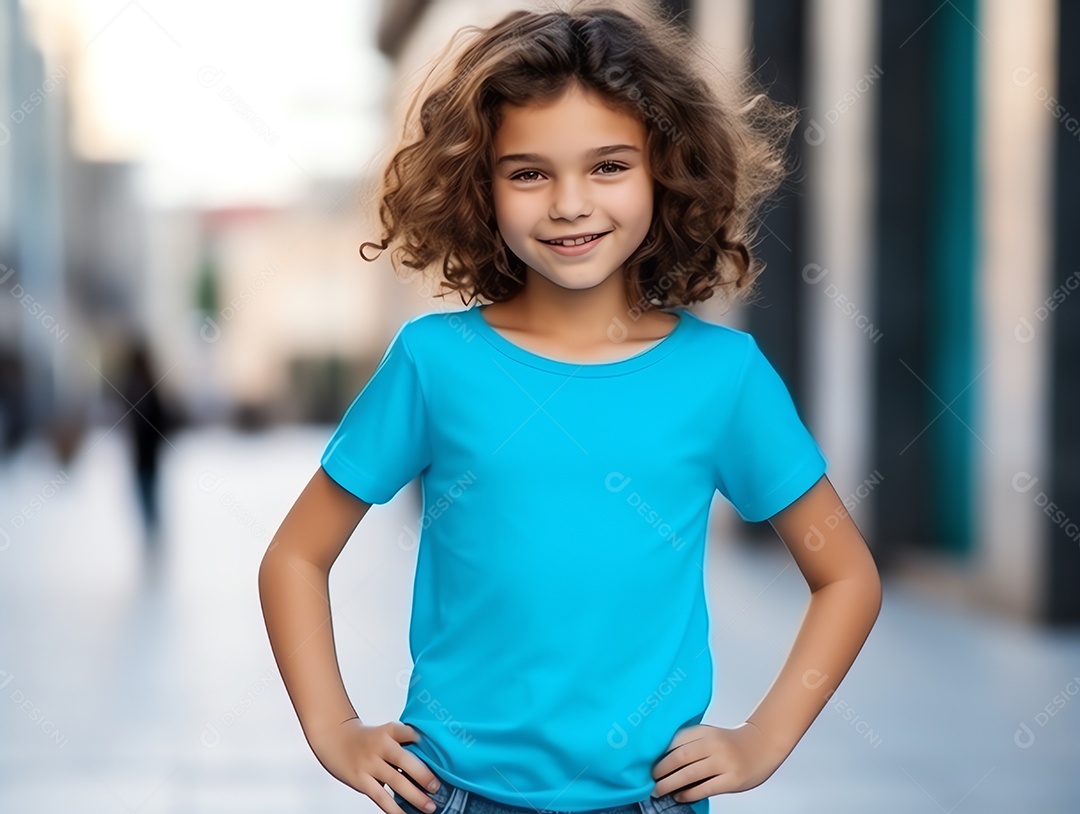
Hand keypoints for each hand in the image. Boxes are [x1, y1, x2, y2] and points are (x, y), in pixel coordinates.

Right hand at [305, 718, 441, 813]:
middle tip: (437, 787)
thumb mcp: (385, 733)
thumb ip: (403, 744)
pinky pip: (380, 797)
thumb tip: (431, 761)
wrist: (334, 738)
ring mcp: (370, 763)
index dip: (426, 742)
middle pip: (405, 760)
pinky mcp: (361, 780)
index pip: (411, 734)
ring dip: (414, 796)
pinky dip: (393, 808)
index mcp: (389, 730)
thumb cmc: (367, 738)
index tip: (443, 753)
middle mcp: (380, 745)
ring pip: (396, 782)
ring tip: (429, 807)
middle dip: (424, 775)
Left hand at [650, 722, 785, 801]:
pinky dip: (688, 794)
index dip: (659, 753)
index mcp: (705, 731)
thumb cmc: (730, 743)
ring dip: (669, 785)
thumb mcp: (710, 735)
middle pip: (679, 758)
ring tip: (658, 790)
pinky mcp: (732, 780)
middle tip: (649, 779)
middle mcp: (713, 745)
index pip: (675, 741)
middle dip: (660, 771)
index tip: (646, 762)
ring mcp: (723, 762)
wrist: (762, 746)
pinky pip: (704, 789)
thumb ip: (690, 743)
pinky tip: (679, 796)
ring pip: (689, 775)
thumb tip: (661, 759)